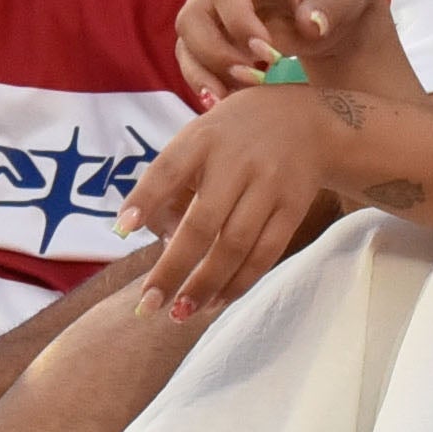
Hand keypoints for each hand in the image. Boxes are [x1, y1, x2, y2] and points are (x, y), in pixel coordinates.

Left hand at [126, 85, 354, 317]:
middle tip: (149, 302)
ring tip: (179, 312)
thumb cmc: (237, 135)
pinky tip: (216, 300)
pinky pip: (265, 253)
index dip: (146, 198)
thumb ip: (175, 178)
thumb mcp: (202, 136)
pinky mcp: (292, 207)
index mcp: (205, 138)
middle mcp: (237, 160)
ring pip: (235, 245)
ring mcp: (269, 185)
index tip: (122, 229)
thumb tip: (156, 239)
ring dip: (205, 284)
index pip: (169, 168)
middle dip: (173, 268)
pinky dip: (239, 282)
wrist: (310, 119)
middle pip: (203, 222)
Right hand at [179, 0, 387, 103]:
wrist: (339, 9)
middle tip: (254, 78)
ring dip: (204, 74)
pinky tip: (229, 103)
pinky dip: (206, 83)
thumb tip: (309, 25)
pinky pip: (195, 61)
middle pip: (193, 16)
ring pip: (187, 42)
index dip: (240, 25)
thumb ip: (328, 6)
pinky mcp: (217, 36)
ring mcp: (217, 10)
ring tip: (232, 101)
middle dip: (216, 54)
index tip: (272, 56)